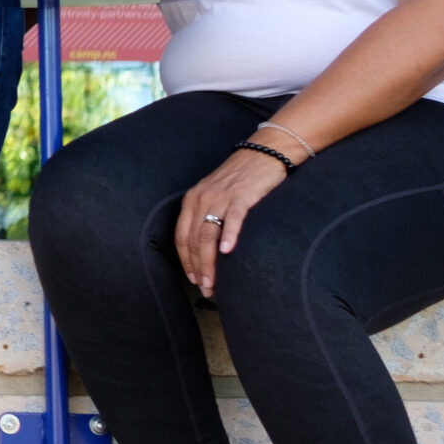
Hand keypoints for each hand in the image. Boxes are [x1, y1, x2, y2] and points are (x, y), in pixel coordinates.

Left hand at [175, 147, 292, 294]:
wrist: (262, 154)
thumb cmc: (240, 180)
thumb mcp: (215, 196)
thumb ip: (208, 216)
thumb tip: (208, 249)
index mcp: (192, 200)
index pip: (181, 236)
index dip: (185, 261)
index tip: (193, 280)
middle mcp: (202, 199)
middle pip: (192, 239)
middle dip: (197, 268)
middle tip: (205, 288)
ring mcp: (221, 197)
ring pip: (208, 234)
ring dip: (209, 261)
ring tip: (214, 282)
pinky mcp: (242, 196)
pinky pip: (233, 218)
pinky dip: (230, 235)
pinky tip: (229, 252)